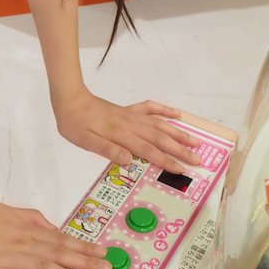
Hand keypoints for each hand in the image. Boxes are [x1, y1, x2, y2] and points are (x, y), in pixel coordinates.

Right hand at [0, 195, 112, 268]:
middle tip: (106, 268)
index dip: (83, 247)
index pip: (62, 240)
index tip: (102, 252)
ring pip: (44, 266)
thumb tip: (53, 227)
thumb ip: (33, 219)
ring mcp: (10, 257)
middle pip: (59, 254)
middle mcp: (24, 244)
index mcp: (28, 231)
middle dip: (85, 262)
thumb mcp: (11, 212)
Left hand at [53, 90, 201, 172]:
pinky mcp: (128, 110)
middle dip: (180, 150)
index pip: (149, 151)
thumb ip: (108, 149)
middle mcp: (130, 124)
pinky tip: (176, 114)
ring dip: (178, 133)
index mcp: (121, 135)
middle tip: (198, 160)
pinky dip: (164, 110)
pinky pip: (150, 108)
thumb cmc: (75, 123)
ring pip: (160, 124)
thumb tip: (129, 160)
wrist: (69, 98)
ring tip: (195, 140)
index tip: (182, 169)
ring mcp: (131, 115)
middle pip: (160, 138)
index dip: (167, 161)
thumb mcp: (85, 141)